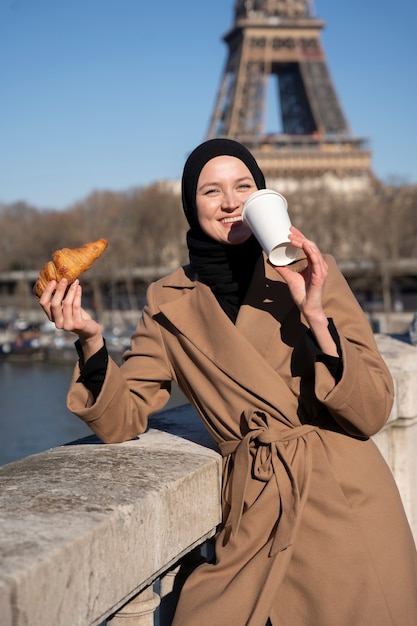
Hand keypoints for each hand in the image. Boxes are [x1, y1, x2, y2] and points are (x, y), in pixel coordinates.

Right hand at [39, 278, 103, 358]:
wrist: (89, 330)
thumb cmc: (77, 315)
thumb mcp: (68, 307)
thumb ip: (62, 297)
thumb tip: (61, 279)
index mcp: (52, 317)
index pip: (44, 304)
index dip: (47, 292)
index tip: (53, 281)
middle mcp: (58, 323)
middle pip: (54, 304)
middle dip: (59, 290)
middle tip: (64, 279)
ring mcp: (67, 325)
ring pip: (67, 304)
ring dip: (71, 290)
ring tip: (76, 282)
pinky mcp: (78, 324)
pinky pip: (76, 306)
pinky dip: (78, 295)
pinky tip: (79, 288)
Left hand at [272, 227, 337, 356]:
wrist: (307, 307)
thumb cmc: (301, 294)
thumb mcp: (289, 278)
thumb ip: (282, 269)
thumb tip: (271, 260)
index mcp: (313, 264)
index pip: (307, 247)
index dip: (300, 237)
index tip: (290, 230)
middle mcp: (318, 265)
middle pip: (310, 246)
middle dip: (300, 237)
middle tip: (289, 231)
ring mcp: (321, 269)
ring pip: (313, 250)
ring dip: (303, 241)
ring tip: (292, 237)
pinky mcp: (320, 275)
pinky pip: (316, 260)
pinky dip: (310, 251)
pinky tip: (304, 245)